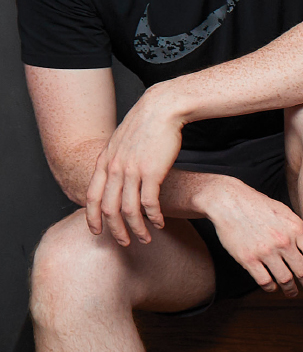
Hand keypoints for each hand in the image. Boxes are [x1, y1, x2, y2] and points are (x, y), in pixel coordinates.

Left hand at [85, 85, 185, 243]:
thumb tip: (117, 174)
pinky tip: (161, 223)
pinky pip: (149, 203)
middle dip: (115, 230)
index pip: (91, 196)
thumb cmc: (147, 124)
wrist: (162, 108)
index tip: (97, 232)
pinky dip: (154, 217)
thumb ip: (116, 158)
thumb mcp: (122, 140)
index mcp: (105, 161)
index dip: (92, 218)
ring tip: (145, 239)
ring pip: (128, 209)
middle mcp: (114, 168)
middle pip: (108, 208)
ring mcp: (132, 170)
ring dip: (137, 228)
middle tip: (124, 243)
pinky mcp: (152, 172)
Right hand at [202, 178, 302, 296]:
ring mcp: (265, 251)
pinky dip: (271, 288)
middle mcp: (283, 241)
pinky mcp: (248, 259)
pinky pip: (264, 281)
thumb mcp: (289, 214)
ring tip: (293, 292)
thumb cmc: (260, 207)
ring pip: (285, 279)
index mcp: (296, 229)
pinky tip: (273, 287)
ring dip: (291, 290)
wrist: (230, 203)